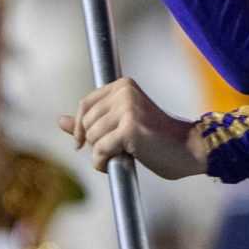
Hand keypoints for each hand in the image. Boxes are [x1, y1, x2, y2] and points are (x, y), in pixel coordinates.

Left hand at [61, 77, 204, 180]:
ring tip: (121, 155)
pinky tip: (117, 163)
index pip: (85, 104)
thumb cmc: (156, 139)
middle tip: (116, 149)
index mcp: (123, 85)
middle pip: (87, 123)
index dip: (80, 127)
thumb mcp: (121, 125)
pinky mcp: (130, 128)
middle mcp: (124, 92)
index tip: (83, 143)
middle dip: (95, 142)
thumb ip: (92, 121)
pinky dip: (104, 162)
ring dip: (101, 153)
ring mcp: (127, 108)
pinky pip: (100, 150)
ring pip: (93, 138)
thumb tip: (60, 121)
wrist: (188, 149)